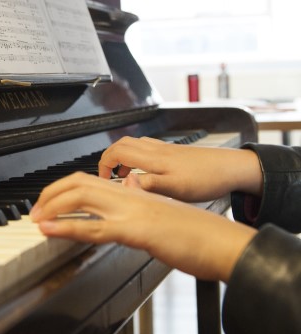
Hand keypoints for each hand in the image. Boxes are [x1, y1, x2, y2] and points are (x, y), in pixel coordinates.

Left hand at [31, 172, 255, 282]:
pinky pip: (93, 226)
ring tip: (35, 218)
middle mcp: (129, 195)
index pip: (88, 180)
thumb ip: (141, 200)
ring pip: (80, 198)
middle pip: (77, 182)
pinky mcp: (136, 230)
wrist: (223, 242)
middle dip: (50, 194)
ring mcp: (131, 210)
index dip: (63, 189)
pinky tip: (49, 231)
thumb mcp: (161, 213)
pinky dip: (66, 227)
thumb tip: (129, 187)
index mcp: (133, 192)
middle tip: (34, 210)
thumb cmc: (196, 232)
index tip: (48, 203)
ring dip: (52, 207)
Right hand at [98, 136, 262, 201]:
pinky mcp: (173, 152)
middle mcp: (156, 150)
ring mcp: (164, 149)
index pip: (117, 152)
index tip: (102, 178)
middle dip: (109, 157)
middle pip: (122, 144)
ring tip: (124, 175)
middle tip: (107, 175)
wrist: (230, 168)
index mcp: (153, 159)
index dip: (103, 164)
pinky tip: (145, 170)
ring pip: (134, 144)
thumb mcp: (176, 189)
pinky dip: (137, 156)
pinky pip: (146, 148)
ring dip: (123, 157)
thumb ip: (148, 186)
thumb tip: (125, 185)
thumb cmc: (206, 179)